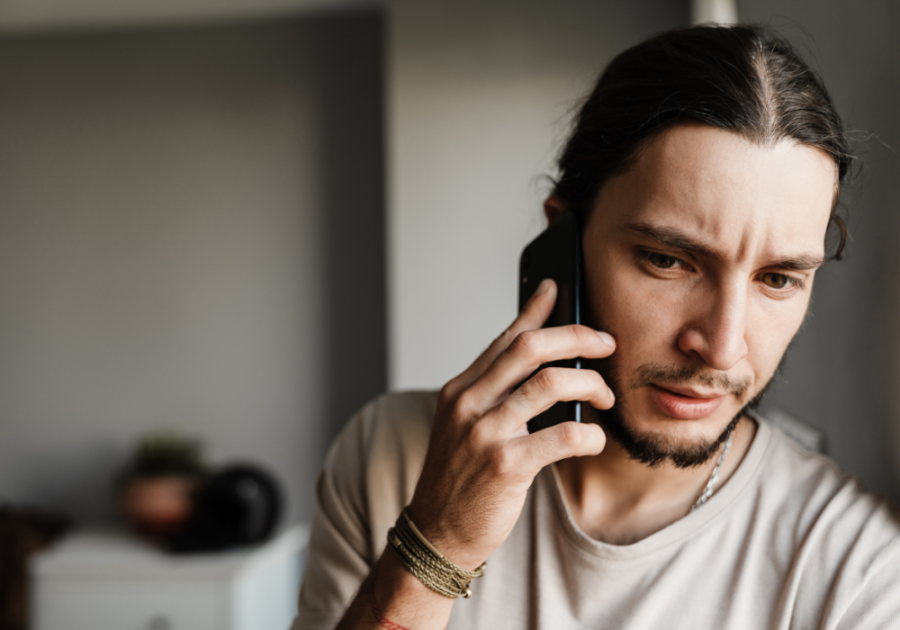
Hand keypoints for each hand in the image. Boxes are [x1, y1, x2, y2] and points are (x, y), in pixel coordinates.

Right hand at [406, 279, 615, 569]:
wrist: (436, 532)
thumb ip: (495, 391)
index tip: (559, 290)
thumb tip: (534, 361)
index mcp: (461, 390)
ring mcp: (485, 432)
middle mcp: (470, 403)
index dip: (537, 311)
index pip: (505, 338)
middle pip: (531, 348)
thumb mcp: (465, 425)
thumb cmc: (459, 478)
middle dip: (577, 337)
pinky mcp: (505, 465)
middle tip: (606, 344)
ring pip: (551, 383)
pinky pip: (563, 437)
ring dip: (591, 384)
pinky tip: (595, 440)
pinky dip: (590, 435)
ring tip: (606, 395)